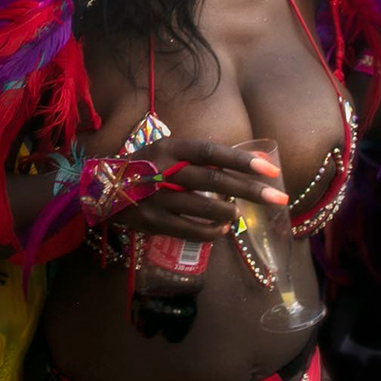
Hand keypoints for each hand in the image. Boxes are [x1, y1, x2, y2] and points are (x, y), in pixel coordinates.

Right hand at [109, 138, 288, 240]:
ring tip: (239, 216)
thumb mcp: (169, 154)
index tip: (269, 168)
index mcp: (169, 148)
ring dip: (229, 214)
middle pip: (213, 181)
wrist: (102, 190)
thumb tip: (253, 162)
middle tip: (277, 198)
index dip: (241, 159)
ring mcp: (156, 197)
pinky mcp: (152, 221)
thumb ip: (204, 159)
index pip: (211, 152)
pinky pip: (190, 230)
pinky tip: (222, 231)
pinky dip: (211, 232)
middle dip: (249, 189)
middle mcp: (162, 170)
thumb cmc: (146, 168)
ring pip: (203, 207)